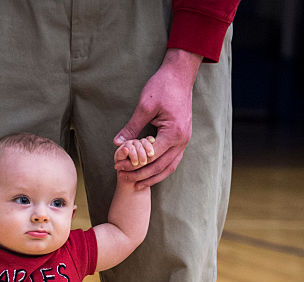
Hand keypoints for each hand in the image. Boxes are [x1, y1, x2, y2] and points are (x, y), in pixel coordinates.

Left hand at [113, 49, 201, 188]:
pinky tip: (150, 173)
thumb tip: (118, 143)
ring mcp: (185, 140)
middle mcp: (182, 140)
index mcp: (173, 133)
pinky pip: (173, 160)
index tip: (119, 167)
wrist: (180, 75)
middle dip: (142, 175)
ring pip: (170, 167)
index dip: (134, 165)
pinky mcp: (183, 137)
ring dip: (153, 177)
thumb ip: (132, 127)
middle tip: (124, 178)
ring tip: (137, 184)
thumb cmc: (162, 87)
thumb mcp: (144, 106)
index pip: (151, 157)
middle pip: (161, 166)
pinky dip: (162, 169)